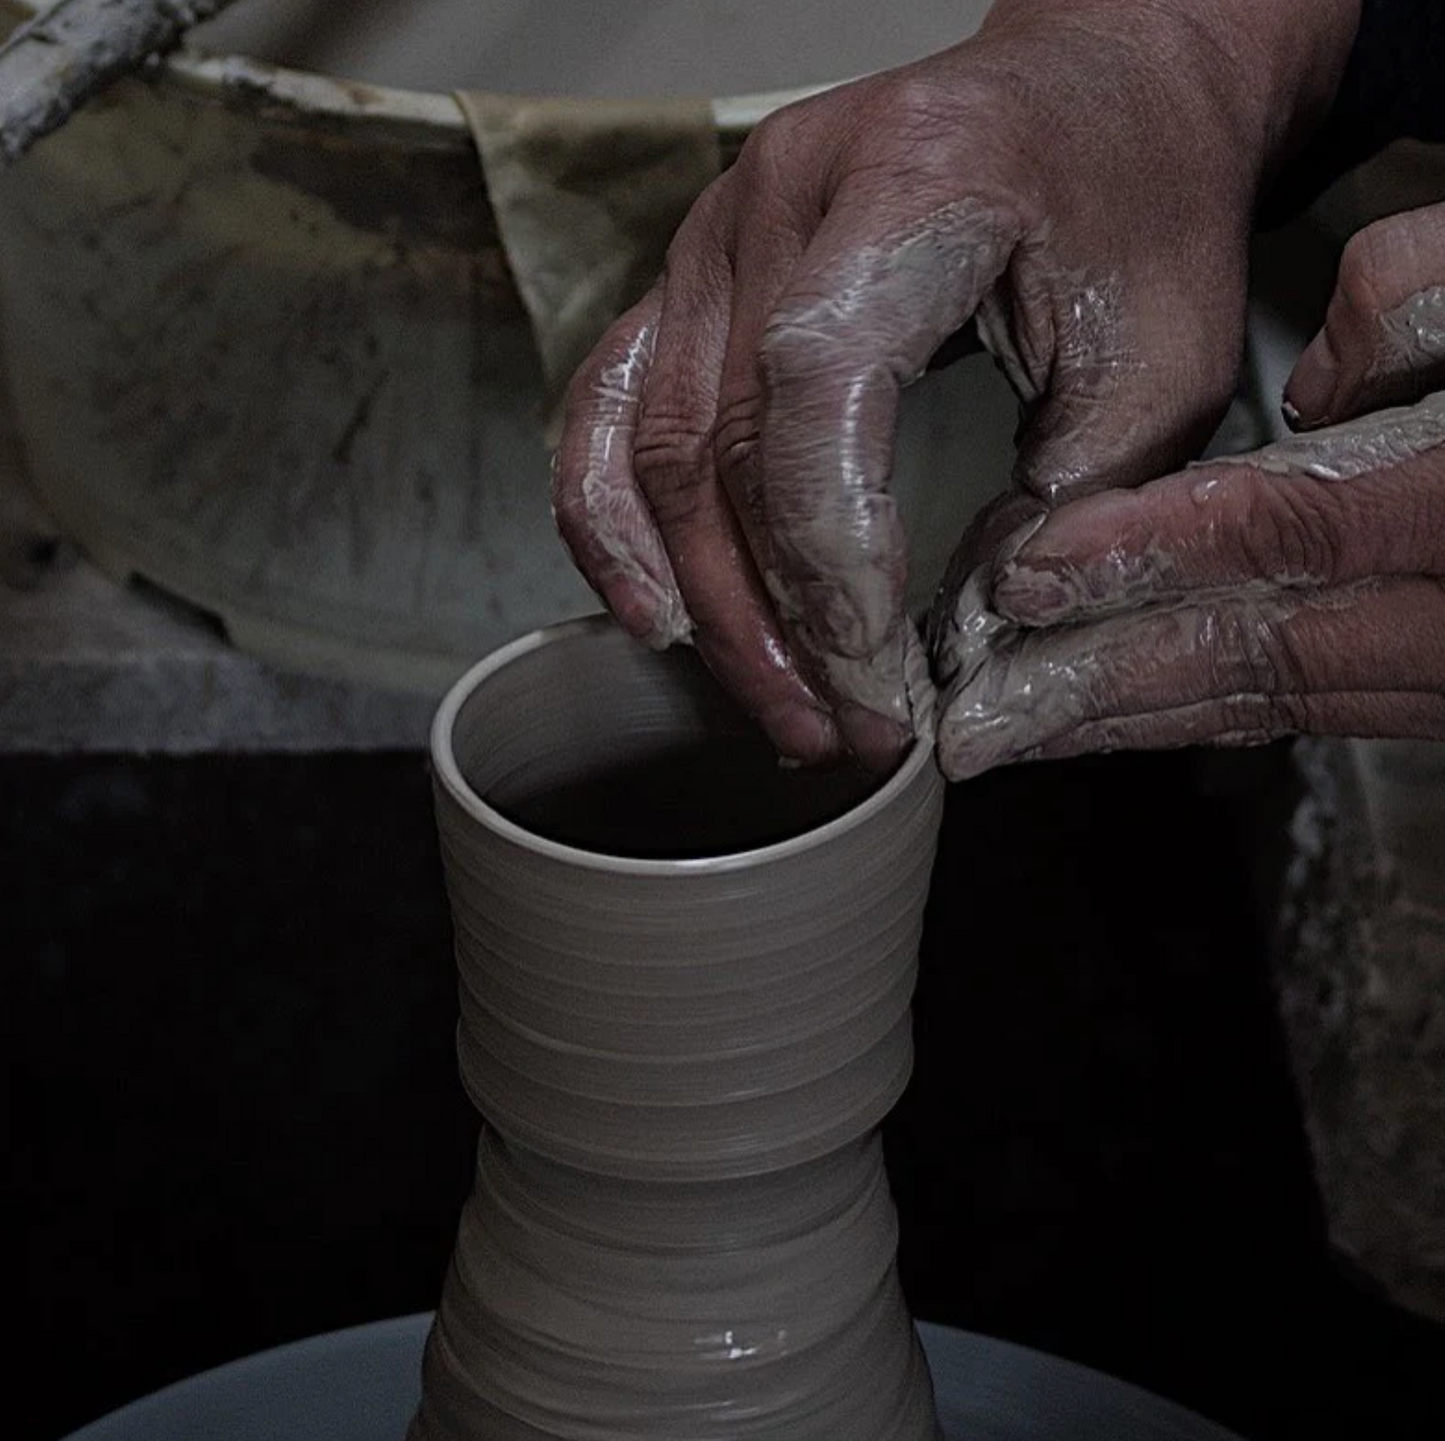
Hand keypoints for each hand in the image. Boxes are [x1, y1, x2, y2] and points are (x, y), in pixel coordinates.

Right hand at [553, 0, 1357, 769]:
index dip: (830, 557)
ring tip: (775, 708)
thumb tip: (957, 650)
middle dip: (774, 618)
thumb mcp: (1163, 365)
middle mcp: (781, 194)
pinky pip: (612, 413)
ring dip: (705, 600)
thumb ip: (1065, 508)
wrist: (1096, 97)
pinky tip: (655, 617)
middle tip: (837, 732)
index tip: (879, 681)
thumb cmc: (1140, 209)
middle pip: (720, 440)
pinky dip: (616, 527)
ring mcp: (715, 233)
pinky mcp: (690, 280)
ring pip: (655, 446)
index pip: (815, 389)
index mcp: (914, 179)